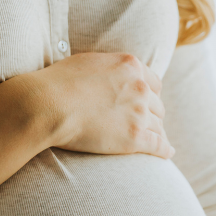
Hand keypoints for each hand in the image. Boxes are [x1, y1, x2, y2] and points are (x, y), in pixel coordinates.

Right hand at [32, 52, 172, 159]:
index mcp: (130, 66)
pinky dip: (164, 150)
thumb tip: (110, 74)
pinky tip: (167, 153)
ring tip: (155, 140)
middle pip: (157, 105)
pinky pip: (158, 145)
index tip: (146, 103)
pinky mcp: (134, 137)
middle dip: (151, 114)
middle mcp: (140, 87)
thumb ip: (108, 68)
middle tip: (145, 123)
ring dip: (156, 132)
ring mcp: (138, 113)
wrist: (48, 105)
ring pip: (158, 125)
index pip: (153, 82)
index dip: (150, 94)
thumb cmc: (59, 83)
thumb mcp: (89, 62)